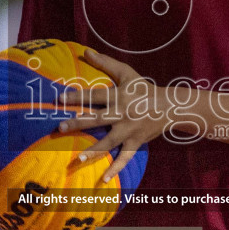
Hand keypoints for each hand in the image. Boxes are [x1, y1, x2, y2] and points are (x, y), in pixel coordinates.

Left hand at [54, 48, 168, 182]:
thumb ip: (106, 63)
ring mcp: (129, 130)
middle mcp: (123, 114)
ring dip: (93, 150)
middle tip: (60, 127)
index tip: (59, 99)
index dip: (77, 97)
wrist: (169, 107)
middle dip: (78, 123)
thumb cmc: (143, 89)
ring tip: (77, 158)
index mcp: (119, 96)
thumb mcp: (126, 73)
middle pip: (97, 119)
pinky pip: (125, 158)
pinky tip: (104, 178)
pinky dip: (115, 168)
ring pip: (109, 142)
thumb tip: (86, 51)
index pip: (95, 96)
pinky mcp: (135, 143)